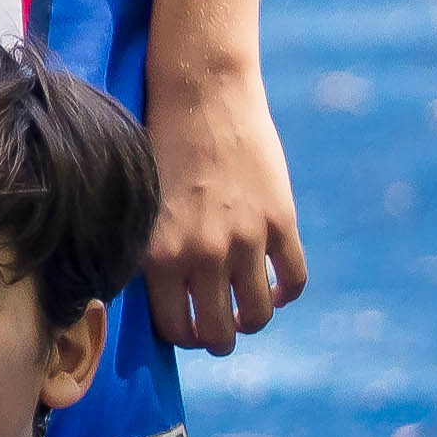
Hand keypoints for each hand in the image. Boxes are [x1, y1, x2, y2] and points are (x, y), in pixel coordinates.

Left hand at [143, 70, 307, 353]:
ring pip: (257, 314)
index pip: (175, 328)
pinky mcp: (280, 223)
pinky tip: (277, 289)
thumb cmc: (161, 148)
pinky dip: (286, 293)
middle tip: (219, 331)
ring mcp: (244, 241)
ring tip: (247, 312)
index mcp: (157, 256)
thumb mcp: (143, 208)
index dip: (184, 336)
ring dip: (253, 320)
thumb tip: (160, 298)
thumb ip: (151, 253)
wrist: (202, 97)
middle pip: (217, 332)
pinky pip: (293, 280)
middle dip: (218, 339)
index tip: (188, 329)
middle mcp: (201, 255)